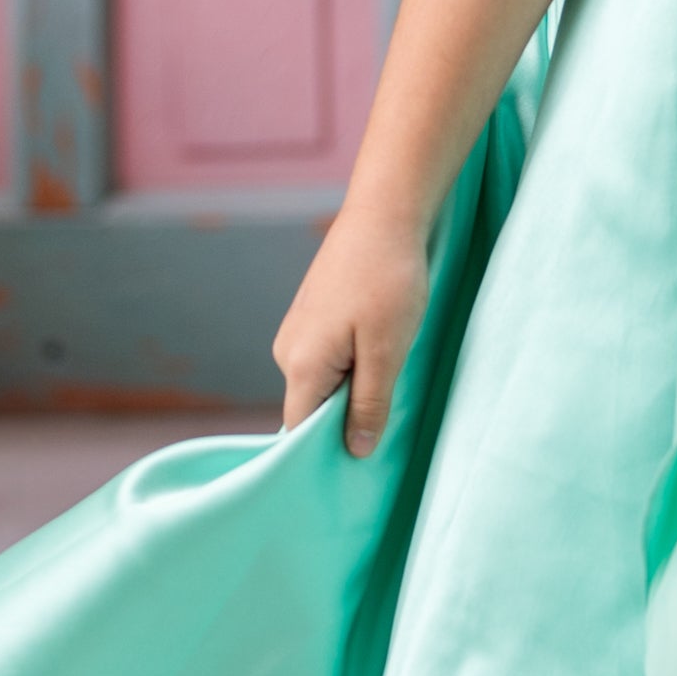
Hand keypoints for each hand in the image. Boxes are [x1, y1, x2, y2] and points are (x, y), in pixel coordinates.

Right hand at [274, 198, 430, 445]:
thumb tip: (355, 450)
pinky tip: (379, 349)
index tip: (361, 460)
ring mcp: (296, 331)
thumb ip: (368, 404)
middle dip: (345, 418)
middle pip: (310, 408)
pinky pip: (325, 358)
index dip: (326, 451)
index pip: (299, 431)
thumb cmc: (388, 281)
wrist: (384, 215)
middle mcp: (287, 351)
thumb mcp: (387, 351)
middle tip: (388, 416)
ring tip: (389, 372)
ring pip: (321, 382)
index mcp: (301, 365)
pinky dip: (350, 365)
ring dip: (352, 388)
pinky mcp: (310, 315)